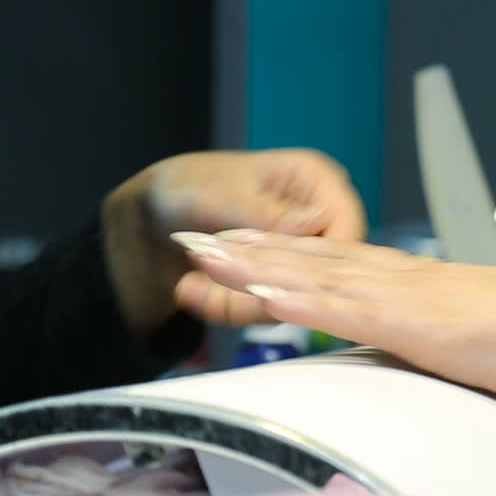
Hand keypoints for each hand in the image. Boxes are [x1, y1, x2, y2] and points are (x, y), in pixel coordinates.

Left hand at [102, 149, 365, 335]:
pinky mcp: (276, 286)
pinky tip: (188, 291)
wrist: (149, 216)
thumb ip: (269, 213)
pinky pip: (264, 311)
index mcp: (317, 183)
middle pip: (319, 275)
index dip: (322, 264)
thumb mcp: (225, 193)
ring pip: (291, 300)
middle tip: (213, 292)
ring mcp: (297, 258)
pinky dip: (224, 307)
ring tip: (187, 288)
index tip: (277, 282)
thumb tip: (316, 222)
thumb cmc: (189, 185)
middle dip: (263, 290)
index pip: (346, 232)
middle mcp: (316, 222)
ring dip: (236, 302)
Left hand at [171, 231, 495, 407]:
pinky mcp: (408, 321)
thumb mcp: (490, 339)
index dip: (291, 254)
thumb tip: (447, 347)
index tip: (252, 246)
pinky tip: (253, 288)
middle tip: (200, 237)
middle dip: (252, 249)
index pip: (340, 265)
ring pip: (310, 274)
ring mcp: (402, 296)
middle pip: (311, 260)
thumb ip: (459, 339)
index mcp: (421, 285)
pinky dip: (290, 296)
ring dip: (252, 263)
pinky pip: (335, 307)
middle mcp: (403, 280)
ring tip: (203, 251)